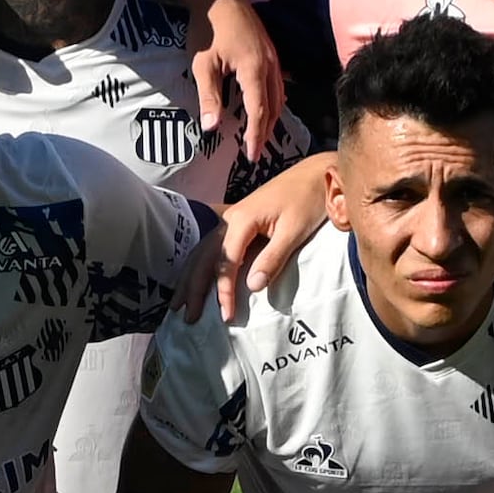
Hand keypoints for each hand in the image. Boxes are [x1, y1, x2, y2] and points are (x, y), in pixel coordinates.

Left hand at [191, 0, 287, 165]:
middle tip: (255, 153)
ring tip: (260, 136)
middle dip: (265, 132)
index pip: (259, 111)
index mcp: (254, 69)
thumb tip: (211, 128)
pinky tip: (266, 108)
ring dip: (271, 118)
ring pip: (278, 96)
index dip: (255, 135)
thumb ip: (209, 96)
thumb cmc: (207, 30)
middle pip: (273, 107)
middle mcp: (270, 65)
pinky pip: (278, 84)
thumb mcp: (203, 65)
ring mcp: (273, 57)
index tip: (250, 155)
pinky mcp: (270, 52)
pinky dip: (273, 101)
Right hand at [191, 153, 338, 316]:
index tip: (226, 315)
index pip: (225, 262)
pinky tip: (193, 279)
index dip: (223, 291)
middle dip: (193, 288)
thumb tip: (252, 288)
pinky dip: (200, 266)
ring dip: (190, 279)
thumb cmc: (307, 200)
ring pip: (202, 252)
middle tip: (188, 317)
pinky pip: (212, 247)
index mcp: (241, 220)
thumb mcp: (294, 231)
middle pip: (204, 258)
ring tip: (179, 304)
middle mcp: (229, 220)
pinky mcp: (237, 222)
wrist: (314, 175)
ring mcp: (230, 220)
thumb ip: (272, 258)